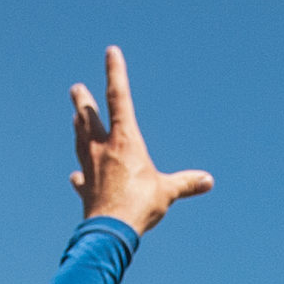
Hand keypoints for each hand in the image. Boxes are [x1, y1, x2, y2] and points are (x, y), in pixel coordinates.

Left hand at [70, 46, 212, 233]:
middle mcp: (103, 149)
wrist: (110, 231)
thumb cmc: (140, 205)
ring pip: (81, 141)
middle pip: (88, 117)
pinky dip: (80, 175)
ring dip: (78, 129)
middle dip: (82, 101)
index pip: (120, 97)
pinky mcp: (85, 189)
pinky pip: (81, 178)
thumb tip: (208, 181)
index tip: (111, 52)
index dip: (115, 72)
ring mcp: (90, 167)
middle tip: (76, 89)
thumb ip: (186, 183)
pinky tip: (76, 176)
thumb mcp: (167, 191)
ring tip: (75, 120)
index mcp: (125, 140)